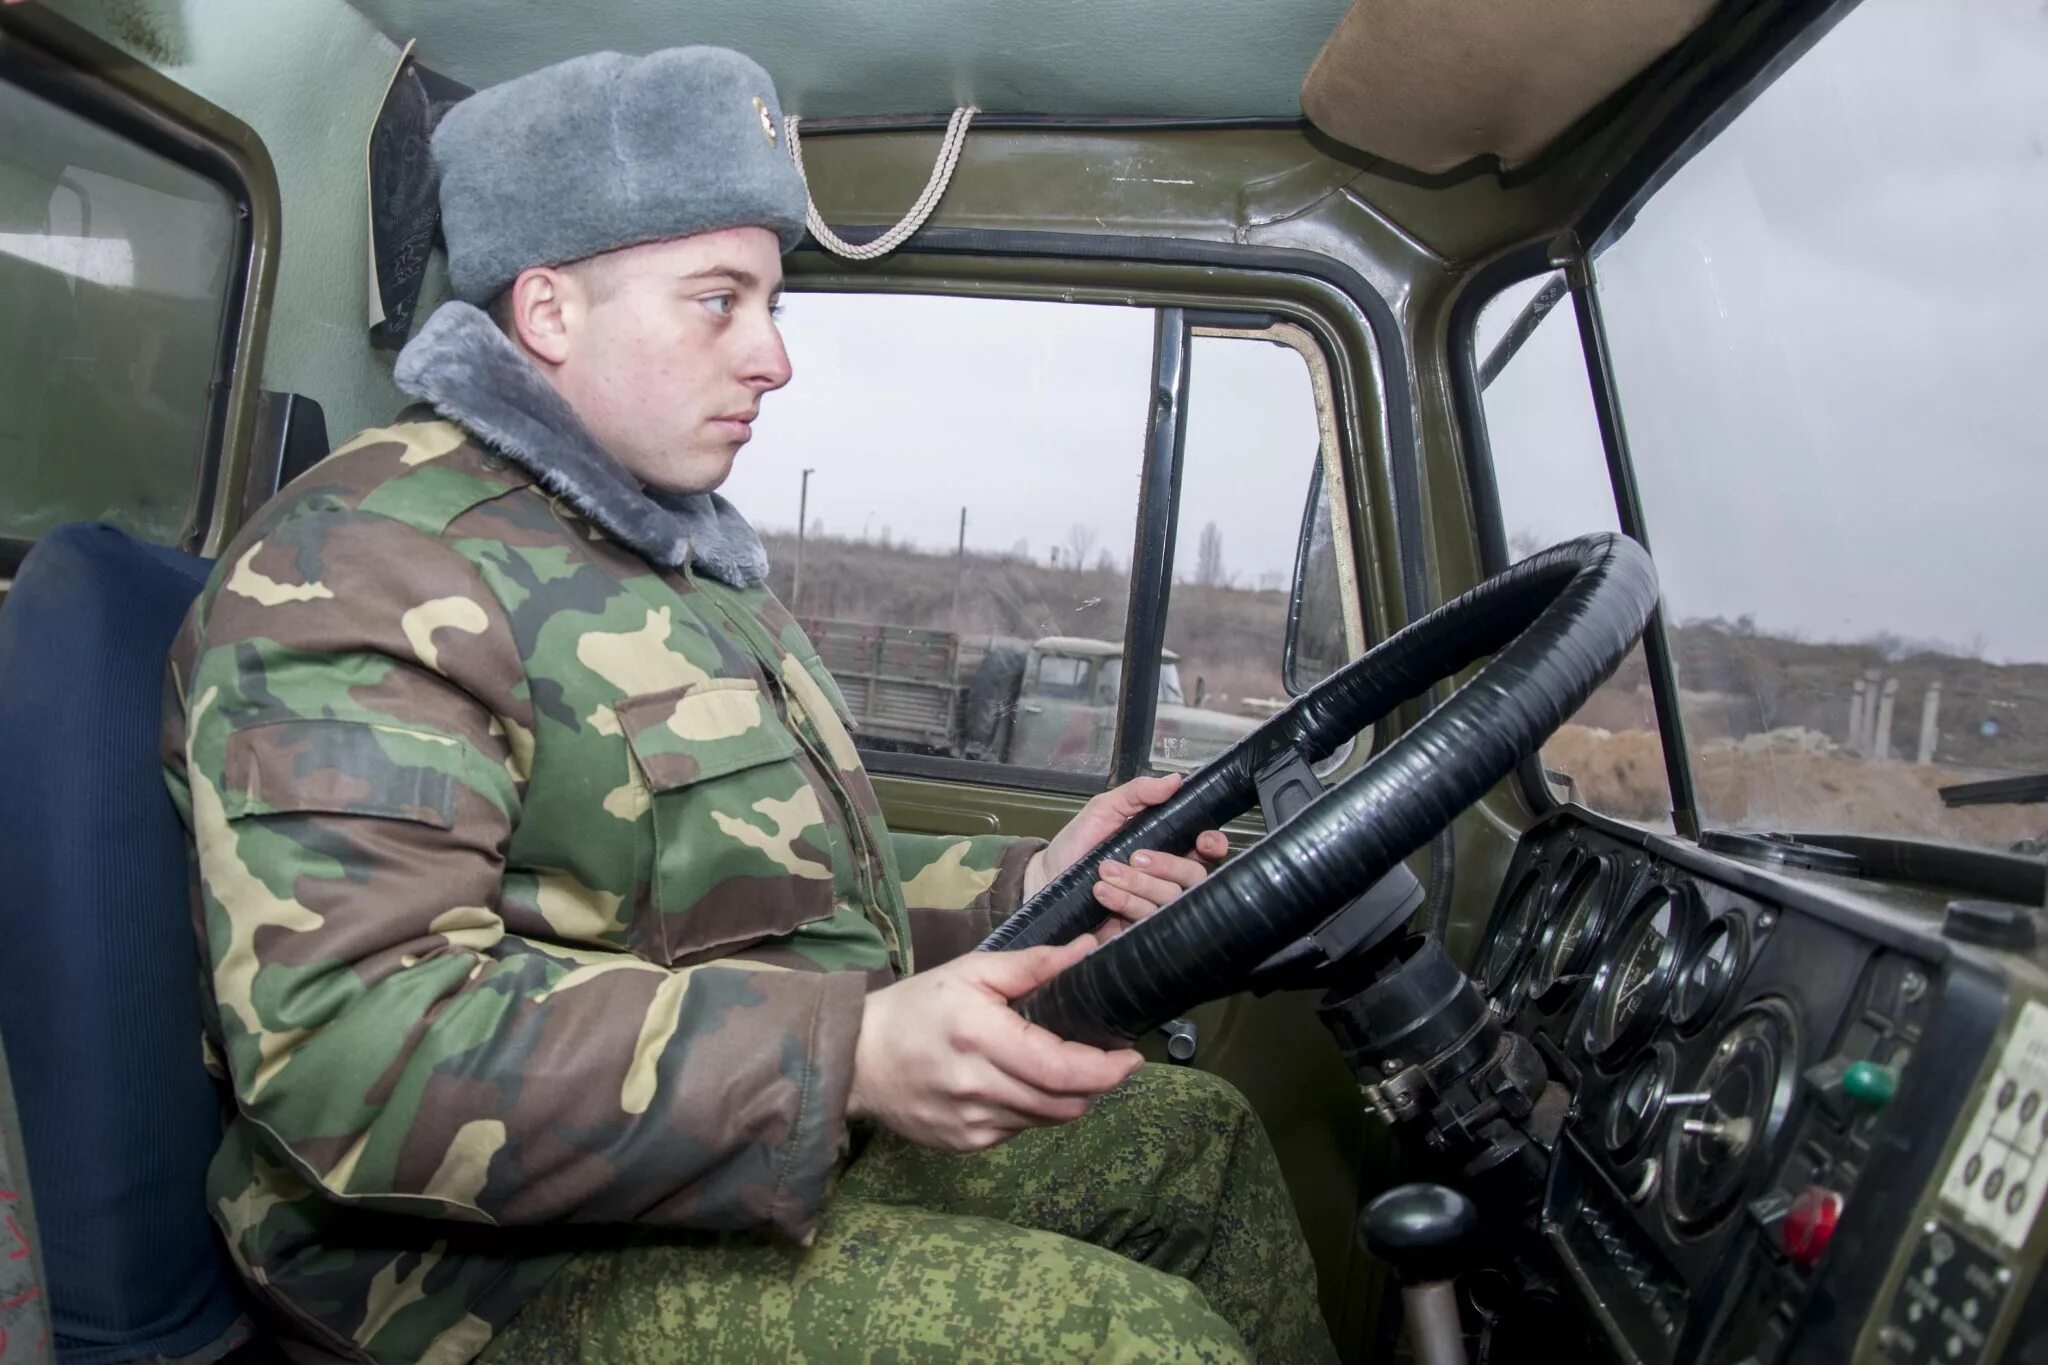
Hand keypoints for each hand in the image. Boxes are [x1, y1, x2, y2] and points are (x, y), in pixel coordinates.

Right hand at [848, 937, 1143, 1150]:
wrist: (857, 1057)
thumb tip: (1089, 950)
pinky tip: (1017, 1084)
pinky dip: (1032, 1109)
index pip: (1062, 1069)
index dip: (1106, 1070)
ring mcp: (971, 1123)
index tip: (1133, 1058)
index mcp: (981, 1038)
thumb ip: (1033, 965)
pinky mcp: (965, 1144)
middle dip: (1096, 1084)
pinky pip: (1019, 1130)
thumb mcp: (972, 971)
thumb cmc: (916, 1007)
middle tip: (1107, 1060)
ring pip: (1045, 1120)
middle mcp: (978, 1088)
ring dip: (1065, 1097)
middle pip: (1063, 1103)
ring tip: (1060, 1066)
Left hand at [1022, 772, 1229, 938]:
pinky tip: (1102, 892)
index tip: (1203, 841)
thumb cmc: (1076, 845)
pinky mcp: (1137, 929)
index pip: (1206, 849)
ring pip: (1170, 899)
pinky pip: (1146, 919)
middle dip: (1166, 866)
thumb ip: (1138, 793)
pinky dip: (1124, 902)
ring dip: (1137, 884)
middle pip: (1194, 876)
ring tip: (1104, 872)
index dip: (1213, 845)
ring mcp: (1154, 905)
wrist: (1045, 880)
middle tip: (1134, 856)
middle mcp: (1166, 877)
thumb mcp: (1103, 809)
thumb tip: (1174, 780)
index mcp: (1166, 845)